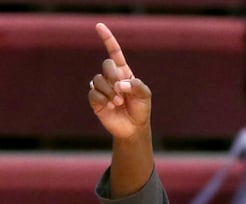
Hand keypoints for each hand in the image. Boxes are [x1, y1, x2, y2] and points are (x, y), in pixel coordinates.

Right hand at [88, 22, 150, 138]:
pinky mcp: (95, 100)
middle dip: (114, 76)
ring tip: (118, 102)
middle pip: (106, 65)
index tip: (99, 26)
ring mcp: (102, 88)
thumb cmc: (141, 109)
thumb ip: (136, 86)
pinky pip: (93, 93)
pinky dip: (103, 99)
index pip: (114, 53)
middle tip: (121, 90)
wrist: (134, 127)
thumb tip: (119, 84)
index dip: (108, 39)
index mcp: (124, 73)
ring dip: (109, 91)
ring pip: (97, 79)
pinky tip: (111, 106)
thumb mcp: (145, 95)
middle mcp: (111, 78)